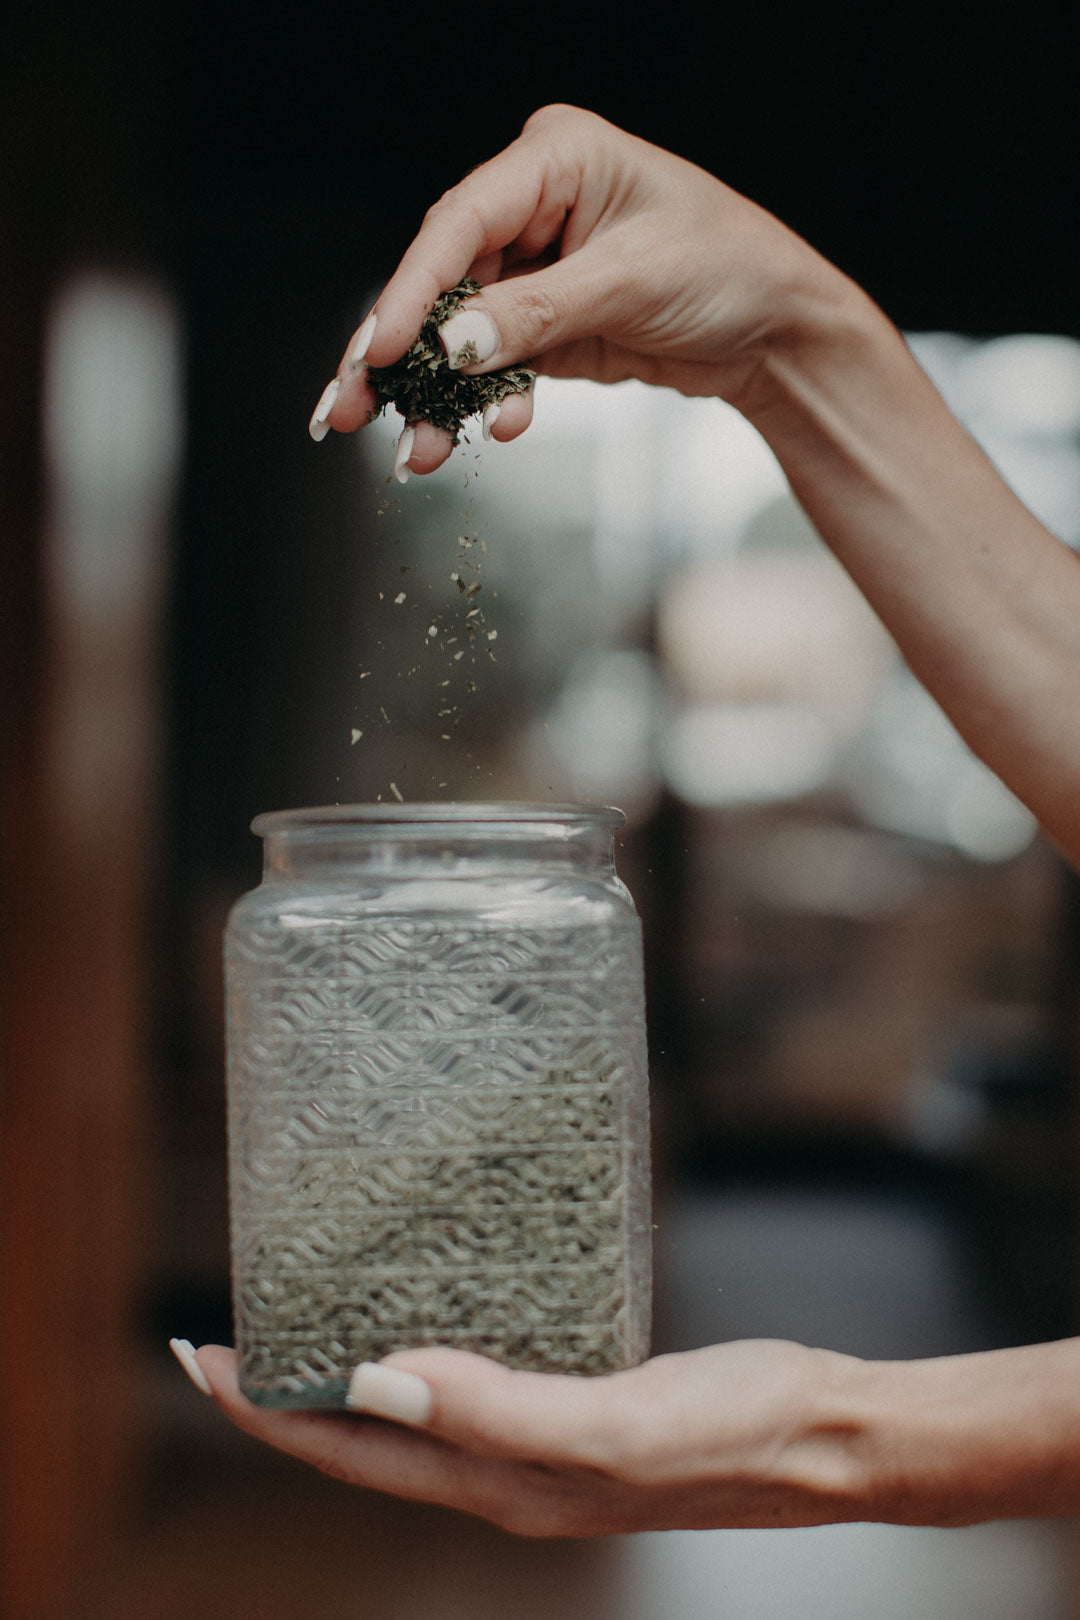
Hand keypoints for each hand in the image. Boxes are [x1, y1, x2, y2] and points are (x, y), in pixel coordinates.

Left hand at [188, 1338, 870, 1536]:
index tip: (203, 1359)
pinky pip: (472, 1390)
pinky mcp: (578, 1408)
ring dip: (345, 1381)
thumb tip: (375, 1382)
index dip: (269, 1412)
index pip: (352, 1450)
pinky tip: (425, 1321)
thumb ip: (497, 1410)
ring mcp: (545, 1447)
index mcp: (506, 1484)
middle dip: (285, 1398)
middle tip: (225, 1340)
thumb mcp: (616, 1423)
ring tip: (302, 1329)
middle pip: (366, 1442)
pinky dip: (420, 1358)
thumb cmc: (741, 1429)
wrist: (831, 1435)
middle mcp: (511, 1475)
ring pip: (413, 1418)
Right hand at [312, 104, 838, 474]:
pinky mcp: (547, 324)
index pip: (460, 221)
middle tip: (350, 408)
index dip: (411, 289)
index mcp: (556, 157)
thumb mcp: (631, 284)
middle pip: (443, 278)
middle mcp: (536, 206)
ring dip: (436, 395)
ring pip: (460, 332)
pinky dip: (484, 404)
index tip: (376, 349)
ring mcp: (538, 268)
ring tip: (414, 450)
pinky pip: (496, 366)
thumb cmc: (729, 270)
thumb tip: (452, 345)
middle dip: (400, 352)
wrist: (778, 331)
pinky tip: (483, 436)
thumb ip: (537, 315)